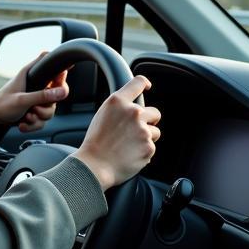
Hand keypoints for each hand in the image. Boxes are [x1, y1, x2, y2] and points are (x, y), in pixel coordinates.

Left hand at [0, 51, 69, 132]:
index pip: (52, 67)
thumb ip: (42, 96)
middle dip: (46, 108)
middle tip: (34, 109)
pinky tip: (23, 123)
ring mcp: (36, 99)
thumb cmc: (1, 104)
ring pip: (50, 111)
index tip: (58, 87)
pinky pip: (42, 120)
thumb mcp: (22, 100)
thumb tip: (61, 92)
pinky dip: (33, 125)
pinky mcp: (34, 111)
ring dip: (38, 118)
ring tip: (26, 117)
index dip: (61, 75)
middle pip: (56, 96)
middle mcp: (36, 86)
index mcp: (31, 74)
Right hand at [73, 75, 160, 191]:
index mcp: (118, 102)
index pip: (138, 82)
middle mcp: (133, 112)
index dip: (145, 84)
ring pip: (155, 132)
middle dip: (149, 121)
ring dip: (146, 138)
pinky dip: (143, 152)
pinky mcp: (149, 147)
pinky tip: (128, 155)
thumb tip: (134, 109)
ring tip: (128, 146)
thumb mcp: (102, 115)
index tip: (147, 87)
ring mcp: (142, 130)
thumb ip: (120, 109)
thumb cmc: (95, 143)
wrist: (94, 166)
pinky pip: (151, 147)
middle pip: (154, 112)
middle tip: (135, 131)